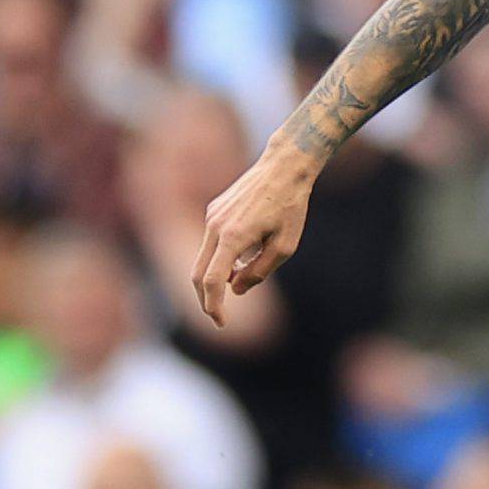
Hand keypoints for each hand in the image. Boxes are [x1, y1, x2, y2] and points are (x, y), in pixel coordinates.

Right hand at [192, 145, 318, 326]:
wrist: (285, 166)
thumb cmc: (291, 206)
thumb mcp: (285, 246)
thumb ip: (259, 271)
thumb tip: (235, 290)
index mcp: (233, 236)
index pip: (211, 281)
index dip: (213, 306)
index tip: (221, 322)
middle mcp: (215, 226)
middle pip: (198, 273)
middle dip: (206, 299)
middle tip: (220, 317)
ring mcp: (211, 216)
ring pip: (203, 257)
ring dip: (217, 276)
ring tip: (246, 272)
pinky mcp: (214, 210)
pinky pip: (212, 242)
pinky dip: (221, 257)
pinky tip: (247, 251)